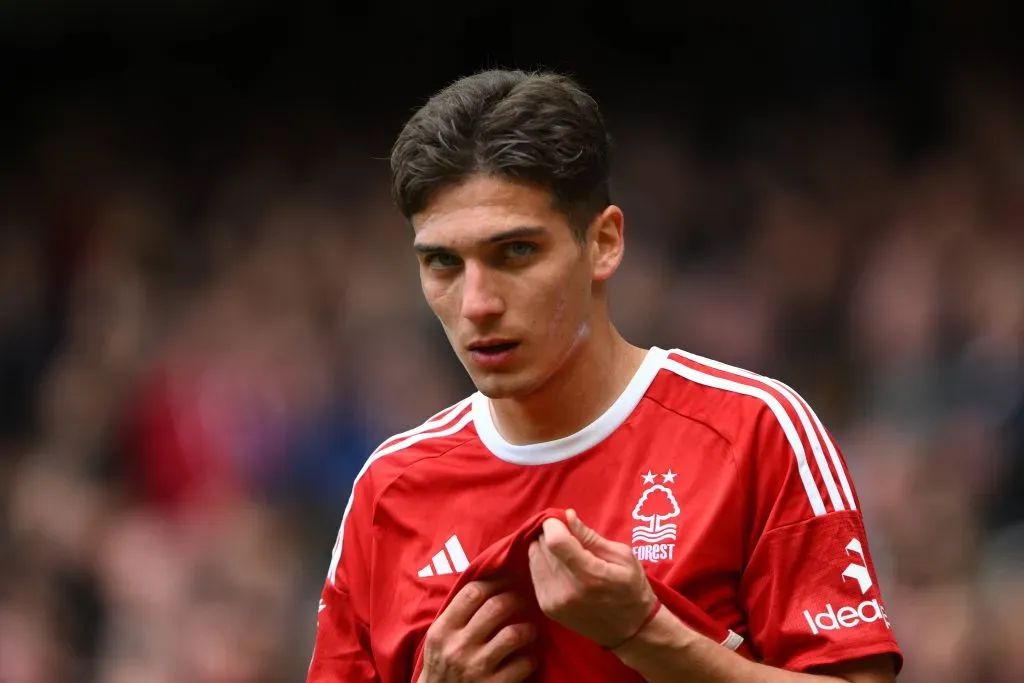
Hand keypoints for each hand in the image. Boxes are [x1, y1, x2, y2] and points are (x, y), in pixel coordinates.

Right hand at [418, 579, 536, 682]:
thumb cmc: (442, 665)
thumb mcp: (439, 638)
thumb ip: (458, 614)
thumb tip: (491, 581)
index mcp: (443, 629)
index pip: (473, 592)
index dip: (497, 581)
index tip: (509, 580)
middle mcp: (458, 646)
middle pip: (497, 606)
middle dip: (517, 599)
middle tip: (524, 601)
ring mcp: (476, 667)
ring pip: (513, 633)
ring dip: (528, 628)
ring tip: (530, 629)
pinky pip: (523, 664)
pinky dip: (531, 658)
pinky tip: (528, 657)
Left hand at [528, 509, 656, 648]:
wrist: (631, 630)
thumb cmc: (632, 589)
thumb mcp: (622, 557)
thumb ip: (590, 537)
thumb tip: (567, 516)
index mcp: (590, 576)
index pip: (555, 542)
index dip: (553, 524)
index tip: (561, 520)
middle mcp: (567, 590)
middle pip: (542, 548)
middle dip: (549, 534)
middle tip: (564, 533)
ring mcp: (554, 601)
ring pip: (533, 559)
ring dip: (543, 548)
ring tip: (562, 549)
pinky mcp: (546, 608)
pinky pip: (534, 574)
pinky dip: (542, 563)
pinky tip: (558, 565)